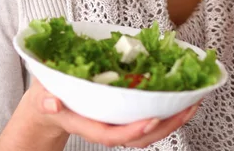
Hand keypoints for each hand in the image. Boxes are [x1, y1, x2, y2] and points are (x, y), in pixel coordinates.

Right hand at [25, 77, 200, 147]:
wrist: (48, 107)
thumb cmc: (46, 97)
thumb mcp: (42, 95)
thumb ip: (45, 100)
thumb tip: (50, 102)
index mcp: (85, 123)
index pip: (110, 135)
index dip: (132, 130)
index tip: (152, 118)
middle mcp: (104, 127)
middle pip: (137, 138)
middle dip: (165, 126)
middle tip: (187, 108)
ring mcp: (115, 123)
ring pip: (146, 132)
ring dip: (171, 120)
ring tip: (192, 103)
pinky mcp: (122, 117)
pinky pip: (145, 120)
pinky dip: (165, 111)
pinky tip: (178, 98)